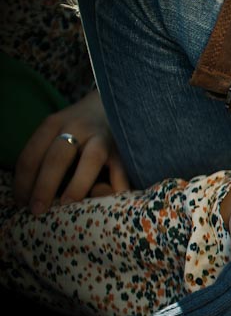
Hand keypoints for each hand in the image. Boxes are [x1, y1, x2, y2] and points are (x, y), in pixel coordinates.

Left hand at [14, 90, 128, 213]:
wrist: (111, 105)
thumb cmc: (79, 127)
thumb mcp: (57, 130)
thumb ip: (48, 156)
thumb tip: (41, 195)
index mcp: (54, 124)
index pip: (31, 155)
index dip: (23, 182)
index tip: (21, 203)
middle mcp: (78, 127)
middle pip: (57, 158)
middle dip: (44, 187)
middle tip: (37, 210)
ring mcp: (103, 137)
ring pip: (92, 159)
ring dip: (78, 185)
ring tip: (68, 204)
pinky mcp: (124, 149)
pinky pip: (121, 171)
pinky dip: (117, 187)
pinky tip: (109, 203)